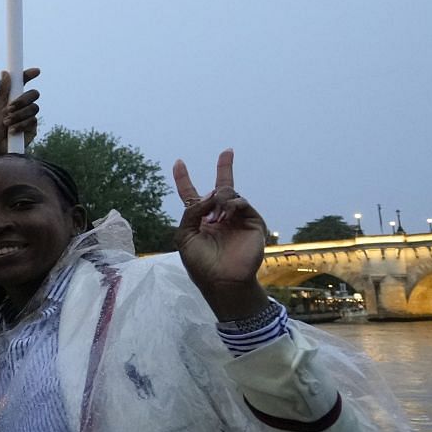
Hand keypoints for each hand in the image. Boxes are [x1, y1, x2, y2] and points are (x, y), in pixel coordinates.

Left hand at [0, 67, 39, 163]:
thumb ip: (1, 91)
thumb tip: (5, 72)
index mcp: (12, 98)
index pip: (22, 84)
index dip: (29, 75)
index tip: (36, 71)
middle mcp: (22, 106)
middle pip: (33, 94)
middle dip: (23, 99)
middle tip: (10, 107)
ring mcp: (29, 117)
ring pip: (34, 108)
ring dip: (18, 115)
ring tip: (6, 123)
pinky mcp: (33, 128)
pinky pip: (33, 121)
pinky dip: (21, 125)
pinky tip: (12, 131)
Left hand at [172, 150, 272, 321]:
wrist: (223, 280)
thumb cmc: (201, 262)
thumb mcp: (185, 235)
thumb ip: (192, 211)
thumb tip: (211, 194)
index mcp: (200, 220)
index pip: (192, 195)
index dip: (184, 179)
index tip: (178, 163)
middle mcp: (219, 216)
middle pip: (221, 187)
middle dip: (225, 167)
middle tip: (227, 150)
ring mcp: (237, 218)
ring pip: (228, 193)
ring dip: (218, 200)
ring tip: (215, 219)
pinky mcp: (252, 222)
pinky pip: (241, 202)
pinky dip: (230, 205)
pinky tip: (224, 216)